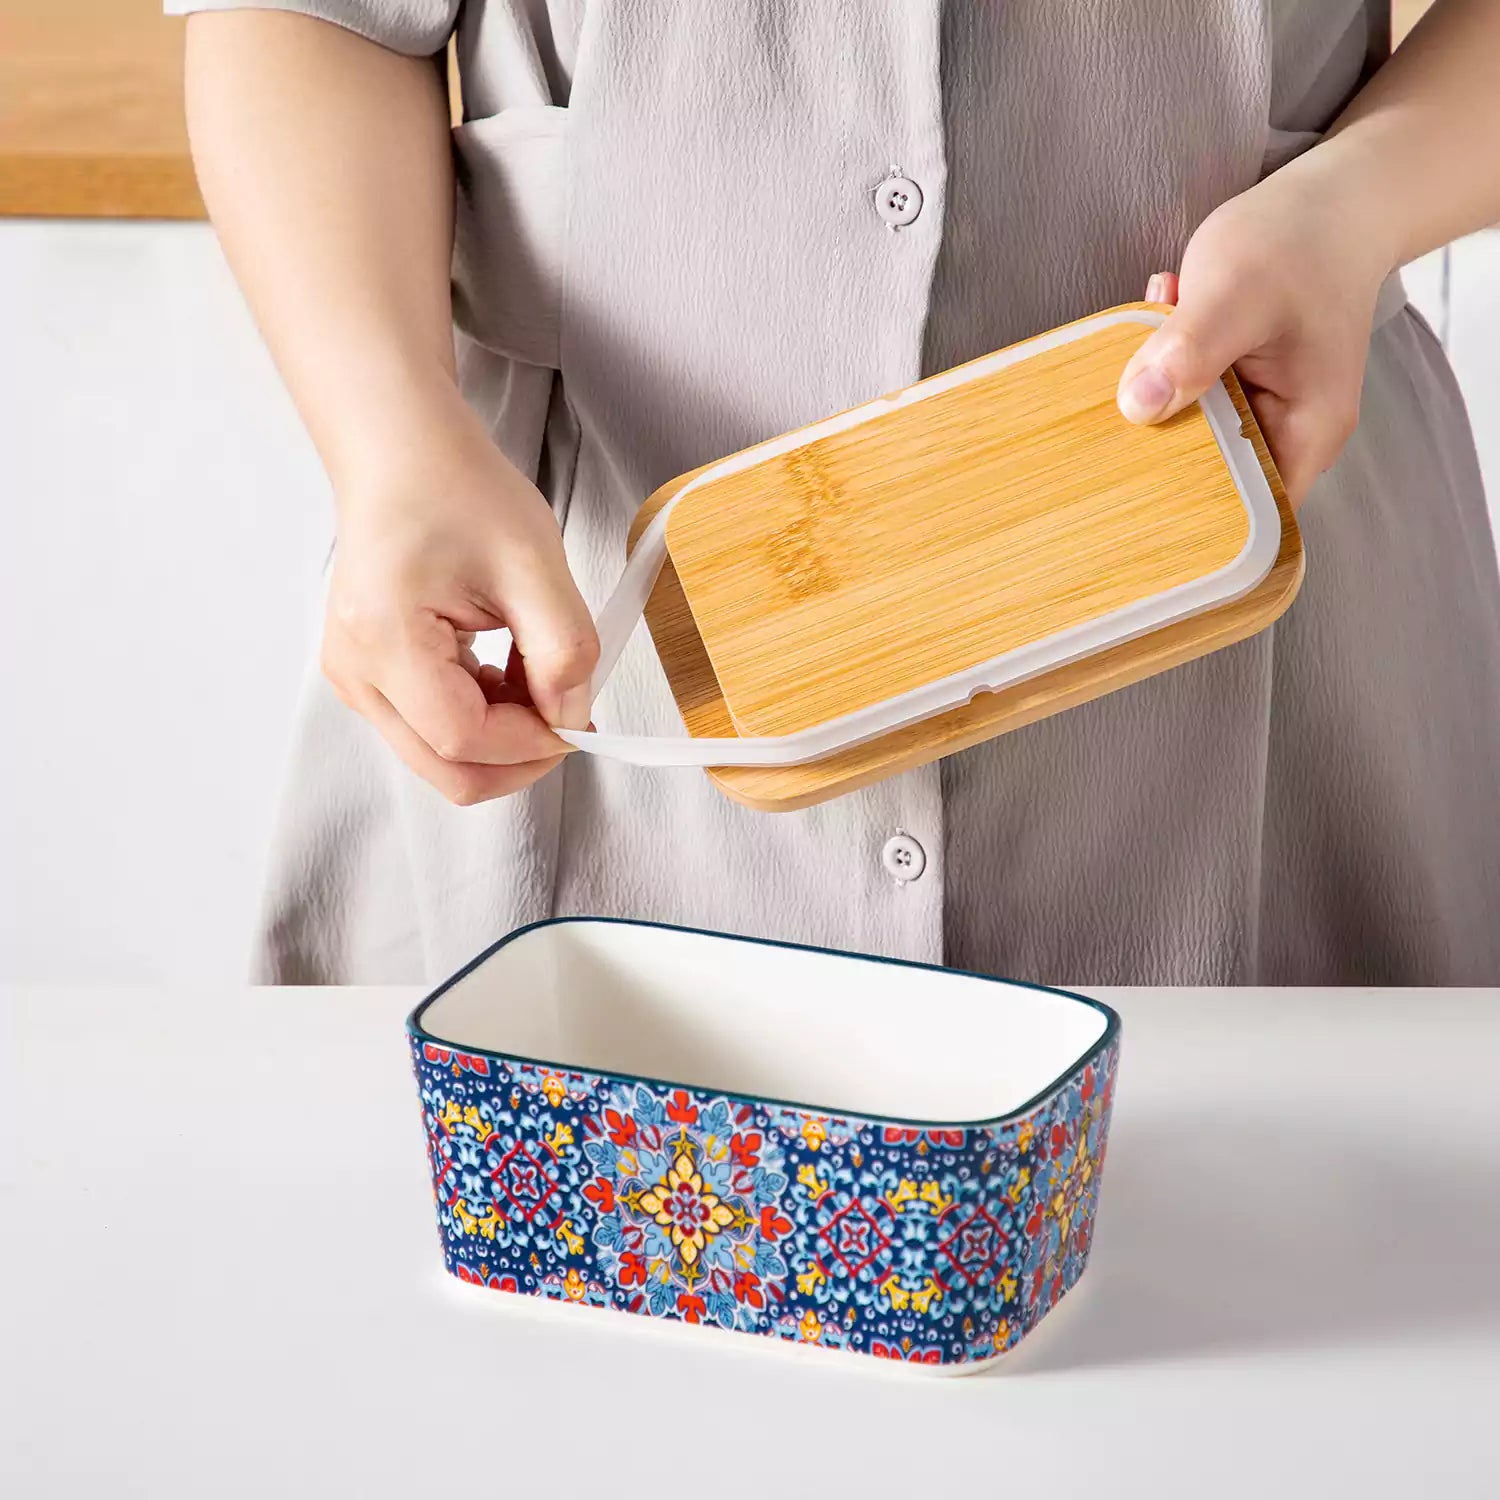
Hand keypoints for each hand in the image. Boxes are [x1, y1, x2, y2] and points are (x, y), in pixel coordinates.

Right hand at [320, 401, 597, 804]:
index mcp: (385, 638)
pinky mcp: (370, 678)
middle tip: (568, 713)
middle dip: (519, 755)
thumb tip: (571, 718)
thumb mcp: (534, 563)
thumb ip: (563, 650)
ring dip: (503, 736)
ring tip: (535, 673)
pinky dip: (483, 719)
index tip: (582, 718)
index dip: (532, 743)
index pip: (463, 739)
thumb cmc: (455, 490)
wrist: (404, 457)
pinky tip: (508, 672)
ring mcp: (356, 680)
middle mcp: (356, 672)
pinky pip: (432, 730)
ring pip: (441, 757)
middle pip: (446, 769)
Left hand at [1116, 152, 1395, 506]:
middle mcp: (1285, 434)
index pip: (1244, 516)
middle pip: (1204, 478)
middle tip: (1130, 386)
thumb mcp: (1237, 292)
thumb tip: (1137, 408)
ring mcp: (1258, 410)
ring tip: (1155, 328)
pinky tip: (1162, 310)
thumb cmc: (1301, 241)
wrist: (1334, 198)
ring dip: (1158, 387)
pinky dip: (1164, 361)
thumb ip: (1190, 352)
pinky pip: (1185, 393)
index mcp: (1306, 435)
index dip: (1185, 516)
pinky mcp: (1233, 384)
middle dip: (1157, 438)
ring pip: (1186, 432)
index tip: (1130, 492)